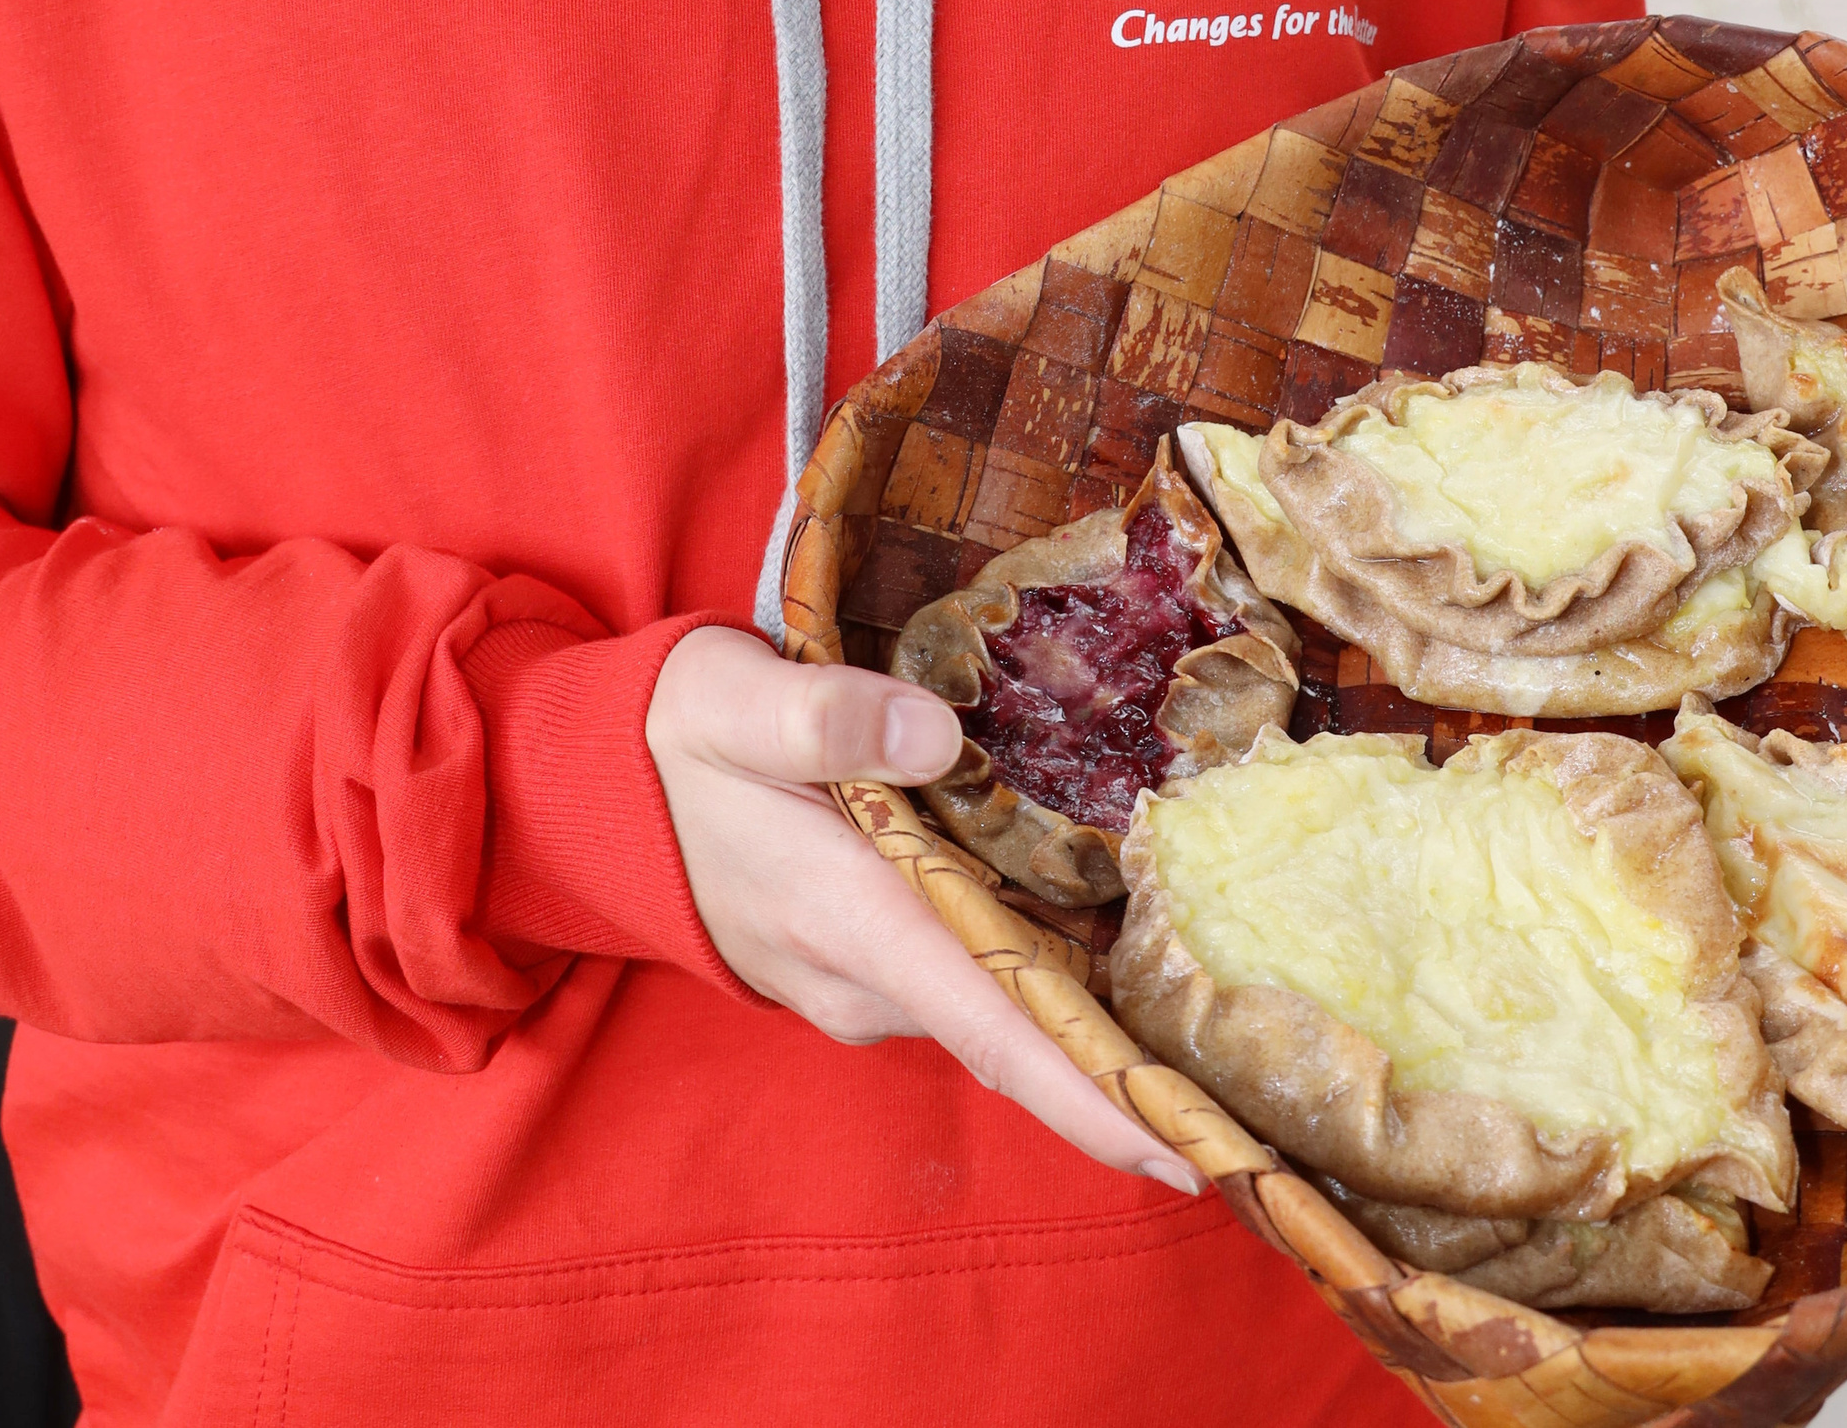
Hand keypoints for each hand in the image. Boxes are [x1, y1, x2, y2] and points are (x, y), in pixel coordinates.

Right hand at [645, 624, 1199, 1195]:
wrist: (595, 787)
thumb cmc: (676, 733)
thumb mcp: (733, 697)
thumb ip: (828, 714)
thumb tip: (938, 732)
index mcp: (852, 918)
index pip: (995, 1029)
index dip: (1093, 1095)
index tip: (1188, 1149)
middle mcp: (865, 977)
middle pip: (1021, 1035)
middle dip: (1127, 1066)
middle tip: (1250, 1080)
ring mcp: (862, 983)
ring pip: (999, 1008)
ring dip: (1088, 1013)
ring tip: (1208, 1004)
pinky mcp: (865, 964)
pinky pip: (970, 985)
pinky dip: (1038, 979)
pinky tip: (1107, 946)